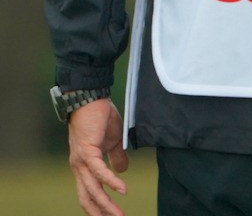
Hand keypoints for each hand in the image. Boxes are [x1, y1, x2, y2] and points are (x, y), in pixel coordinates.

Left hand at [68, 98, 128, 215]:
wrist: (90, 99)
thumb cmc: (100, 117)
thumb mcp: (112, 140)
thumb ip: (116, 156)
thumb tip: (123, 170)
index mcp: (83, 166)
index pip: (88, 193)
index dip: (97, 207)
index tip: (110, 215)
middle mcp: (78, 167)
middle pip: (88, 197)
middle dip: (101, 212)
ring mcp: (81, 160)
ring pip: (92, 189)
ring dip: (106, 204)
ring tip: (119, 214)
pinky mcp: (87, 151)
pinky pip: (99, 171)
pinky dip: (111, 182)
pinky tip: (122, 190)